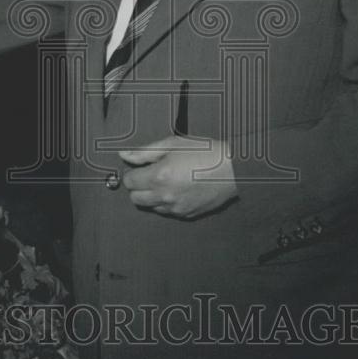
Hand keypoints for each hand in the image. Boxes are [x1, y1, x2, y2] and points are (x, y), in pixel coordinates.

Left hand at [119, 135, 237, 219]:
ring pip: (150, 207)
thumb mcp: (172, 144)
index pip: (129, 182)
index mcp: (159, 177)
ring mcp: (176, 208)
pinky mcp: (187, 214)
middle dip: (139, 187)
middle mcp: (165, 196)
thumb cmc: (205, 153)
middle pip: (135, 198)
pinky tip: (178, 189)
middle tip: (150, 175)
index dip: (132, 173)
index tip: (140, 168)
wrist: (233, 169)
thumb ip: (144, 152)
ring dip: (152, 196)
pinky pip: (167, 212)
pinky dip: (167, 202)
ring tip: (167, 181)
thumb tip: (124, 155)